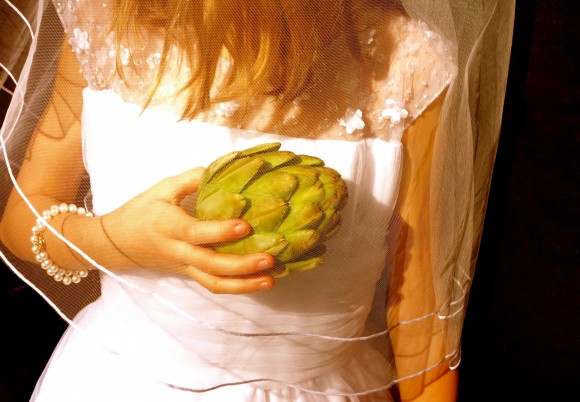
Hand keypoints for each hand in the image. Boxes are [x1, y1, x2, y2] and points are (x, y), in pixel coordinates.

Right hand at [102, 168, 274, 293]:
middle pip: (210, 264)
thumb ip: (191, 179)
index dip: (220, 232)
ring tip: (270, 280)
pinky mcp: (189, 275)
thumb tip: (223, 169)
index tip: (244, 226)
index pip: (196, 232)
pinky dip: (238, 287)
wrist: (117, 244)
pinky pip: (213, 285)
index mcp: (169, 226)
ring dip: (243, 285)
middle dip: (241, 265)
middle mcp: (178, 251)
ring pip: (214, 283)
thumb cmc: (141, 211)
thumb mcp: (162, 188)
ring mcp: (184, 267)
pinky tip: (260, 282)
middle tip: (270, 258)